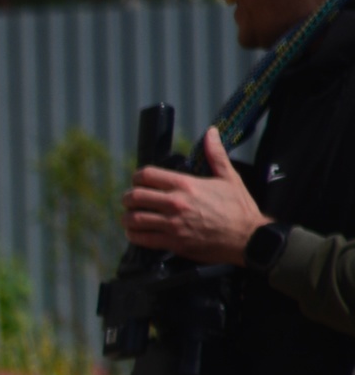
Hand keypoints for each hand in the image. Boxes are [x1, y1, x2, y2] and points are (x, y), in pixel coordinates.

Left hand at [122, 126, 266, 264]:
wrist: (247, 237)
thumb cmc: (238, 207)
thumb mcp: (229, 177)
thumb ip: (216, 154)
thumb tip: (211, 132)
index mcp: (186, 184)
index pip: (147, 175)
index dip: (138, 177)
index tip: (139, 181)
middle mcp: (175, 203)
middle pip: (134, 196)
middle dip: (128, 197)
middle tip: (130, 200)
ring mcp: (172, 224)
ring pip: (134, 219)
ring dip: (128, 217)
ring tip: (131, 216)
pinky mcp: (171, 242)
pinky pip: (141, 238)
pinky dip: (133, 234)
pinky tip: (136, 232)